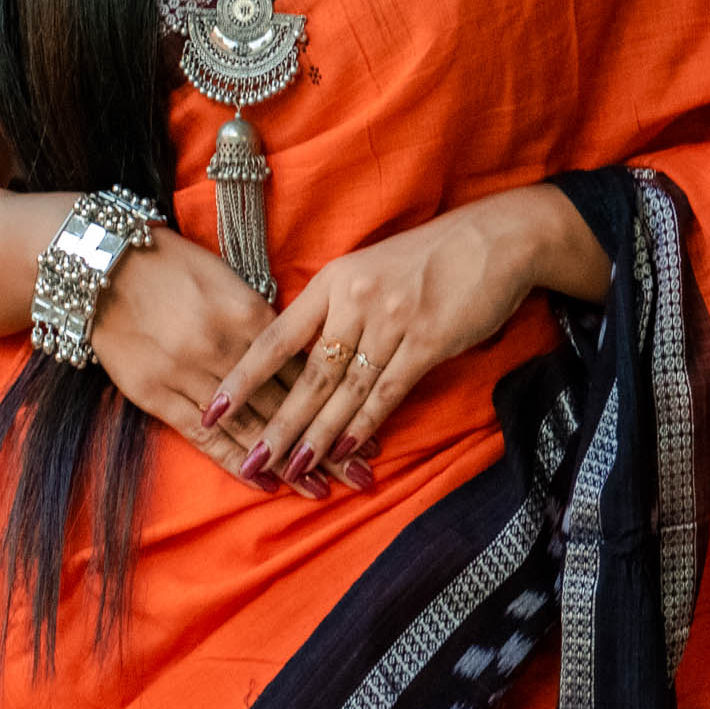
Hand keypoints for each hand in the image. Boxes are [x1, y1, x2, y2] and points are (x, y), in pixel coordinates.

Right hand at [92, 225, 347, 496]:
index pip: (304, 367)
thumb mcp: (231, 281)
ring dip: (286, 461)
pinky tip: (264, 483)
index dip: (337, 401)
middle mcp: (224, 349)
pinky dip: (235, 460)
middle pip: (285, 404)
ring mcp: (189, 375)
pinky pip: (203, 437)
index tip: (367, 429)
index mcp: (250, 315)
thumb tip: (303, 348)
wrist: (105, 265)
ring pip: (249, 427)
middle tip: (359, 474)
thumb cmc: (175, 266)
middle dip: (323, 441)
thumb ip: (264, 319)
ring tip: (320, 489)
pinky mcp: (156, 395)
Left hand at [215, 186, 612, 486]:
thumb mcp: (371, 268)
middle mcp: (356, 300)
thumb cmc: (432, 256)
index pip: (275, 336)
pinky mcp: (428, 341)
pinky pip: (387, 391)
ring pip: (344, 391)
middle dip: (277, 423)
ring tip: (291, 470)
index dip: (243, 376)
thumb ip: (338, 306)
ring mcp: (392, 321)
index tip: (213, 408)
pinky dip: (364, 424)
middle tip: (252, 461)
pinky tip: (344, 451)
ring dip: (317, 436)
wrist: (496, 238)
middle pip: (307, 374)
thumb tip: (305, 353)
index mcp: (334, 281)